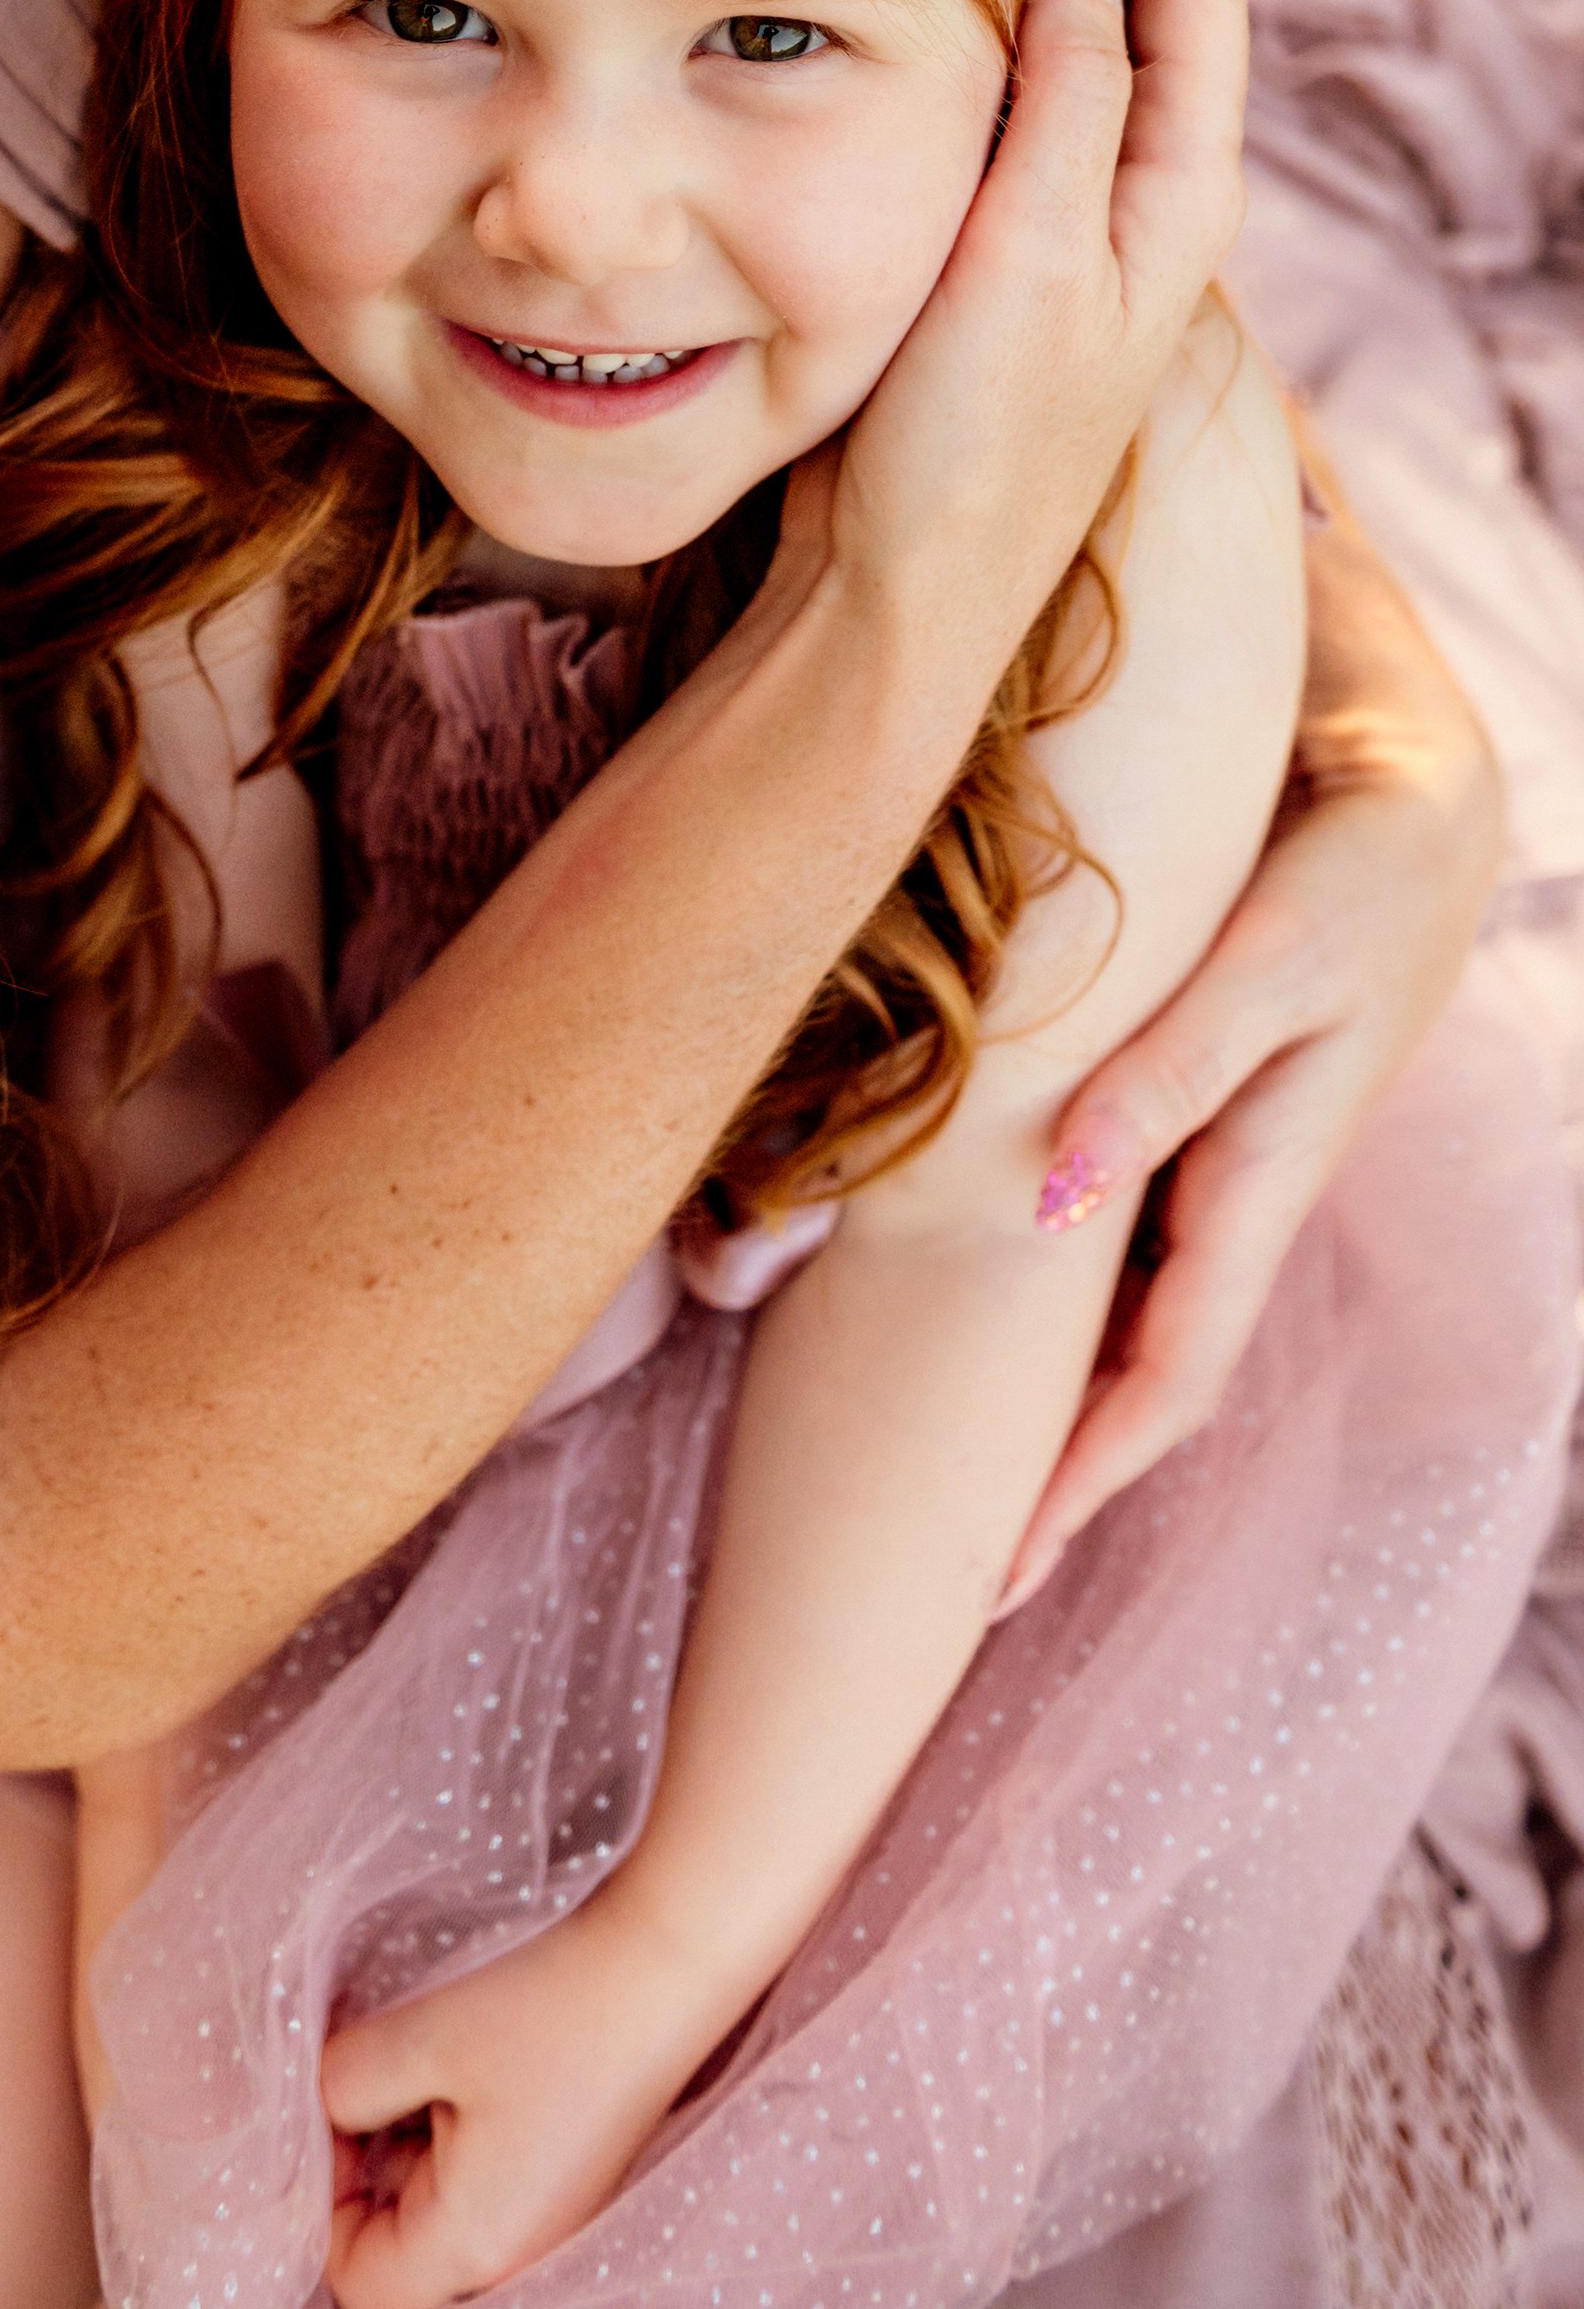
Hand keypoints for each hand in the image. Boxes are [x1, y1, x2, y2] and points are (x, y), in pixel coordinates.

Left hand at [322, 1895, 713, 2308]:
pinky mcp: (563, 2182)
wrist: (661, 1972)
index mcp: (472, 2246)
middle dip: (366, 2170)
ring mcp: (544, 2221)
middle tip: (370, 2078)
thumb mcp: (420, 2040)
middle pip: (398, 2253)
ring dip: (408, 2148)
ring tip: (422, 2062)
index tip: (335, 2114)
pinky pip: (479, 2189)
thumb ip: (344, 2088)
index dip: (324, 2203)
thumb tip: (325, 2110)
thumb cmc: (545, 2012)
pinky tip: (465, 2068)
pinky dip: (451, 2138)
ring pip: (435, 2217)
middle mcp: (513, 2253)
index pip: (358, 2280)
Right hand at [833, 0, 1248, 648]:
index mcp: (1179, 194)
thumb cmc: (971, 446)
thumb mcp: (1029, 255)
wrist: (899, 595)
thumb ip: (1072, 94)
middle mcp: (1142, 199)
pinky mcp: (998, 251)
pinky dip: (985, 25)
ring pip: (1078, 45)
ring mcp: (1072, 225)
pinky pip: (1013, 100)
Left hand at [1002, 467, 1502, 1603]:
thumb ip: (1166, 1073)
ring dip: (1051, 1384)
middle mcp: (1235, 1188)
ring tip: (949, 1455)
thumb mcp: (1264, 962)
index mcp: (1260, 1181)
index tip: (995, 1572)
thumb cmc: (1345, 867)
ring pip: (1123, 1301)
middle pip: (1141, 1368)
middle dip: (1057, 1472)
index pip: (1165, 1377)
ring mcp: (1216, 1149)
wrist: (1410, 786)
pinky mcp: (1191, 1095)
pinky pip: (1117, 1222)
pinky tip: (980, 1288)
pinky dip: (1054, 1278)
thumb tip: (1059, 1203)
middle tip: (950, 1566)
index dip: (1081, 1479)